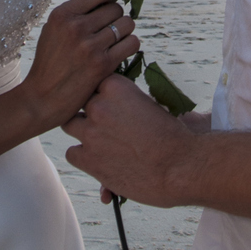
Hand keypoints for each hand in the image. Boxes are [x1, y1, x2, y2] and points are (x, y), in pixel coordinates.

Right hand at [22, 0, 138, 131]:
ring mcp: (90, 46)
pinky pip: (132, 43)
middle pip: (116, 7)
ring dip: (124, 31)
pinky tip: (120, 51)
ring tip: (114, 40)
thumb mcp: (52, 30)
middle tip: (108, 30)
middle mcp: (76, 27)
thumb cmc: (49, 63)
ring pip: (127, 23)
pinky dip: (129, 45)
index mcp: (62, 14)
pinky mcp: (103, 64)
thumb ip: (74, 13)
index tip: (105, 7)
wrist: (42, 99)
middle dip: (115, 17)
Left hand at [63, 73, 197, 206]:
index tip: (108, 104)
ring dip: (82, 132)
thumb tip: (115, 109)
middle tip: (104, 125)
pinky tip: (100, 161)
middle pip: (79, 102)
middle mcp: (99, 106)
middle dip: (89, 112)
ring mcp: (90, 132)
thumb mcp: (150, 106)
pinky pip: (72, 153)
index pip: (94, 82)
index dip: (100, 94)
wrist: (181, 166)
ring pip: (70, 125)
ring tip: (100, 142)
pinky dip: (83, 158)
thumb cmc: (171, 136)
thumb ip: (127, 104)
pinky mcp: (88, 158)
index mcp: (116, 86)